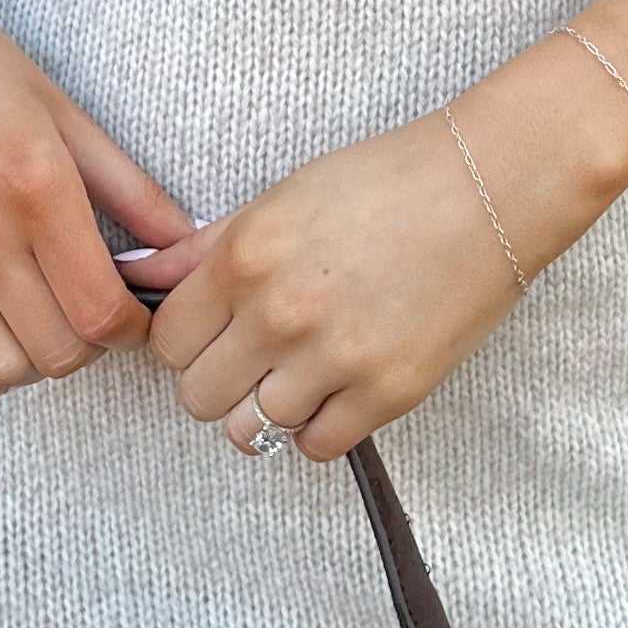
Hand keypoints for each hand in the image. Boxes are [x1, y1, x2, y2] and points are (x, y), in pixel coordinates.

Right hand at [0, 0, 196, 412]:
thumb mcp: (64, 112)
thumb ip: (130, 188)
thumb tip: (185, 245)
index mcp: (38, 185)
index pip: (102, 309)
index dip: (133, 330)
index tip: (134, 317)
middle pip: (58, 350)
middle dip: (89, 346)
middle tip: (87, 315)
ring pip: (1, 367)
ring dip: (34, 365)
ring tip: (40, 328)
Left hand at [133, 45, 627, 459]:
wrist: (491, 188)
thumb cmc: (388, 180)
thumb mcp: (282, 196)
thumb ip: (203, 247)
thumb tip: (136, 273)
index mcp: (246, 257)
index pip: (168, 341)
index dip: (188, 338)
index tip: (214, 330)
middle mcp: (280, 314)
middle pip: (198, 396)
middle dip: (219, 379)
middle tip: (254, 355)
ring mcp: (334, 359)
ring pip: (250, 430)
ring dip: (267, 406)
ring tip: (301, 371)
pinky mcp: (387, 394)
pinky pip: (314, 447)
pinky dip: (318, 426)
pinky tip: (337, 389)